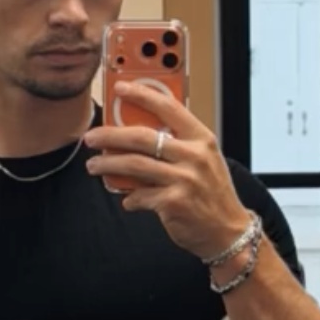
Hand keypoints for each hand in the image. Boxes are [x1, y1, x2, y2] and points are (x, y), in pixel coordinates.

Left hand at [85, 84, 248, 261]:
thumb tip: (136, 134)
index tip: (120, 88)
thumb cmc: (212, 193)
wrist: (228, 231)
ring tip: (94, 165)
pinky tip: (128, 199)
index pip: (169, 107)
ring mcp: (184, 179)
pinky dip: (129, 198)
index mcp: (201, 139)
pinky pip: (139, 195)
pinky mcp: (173, 202)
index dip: (142, 94)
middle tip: (91, 137)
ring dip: (108, 164)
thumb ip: (178, 144)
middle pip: (141, 137)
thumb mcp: (204, 159)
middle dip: (110, 135)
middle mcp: (194, 156)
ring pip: (134, 165)